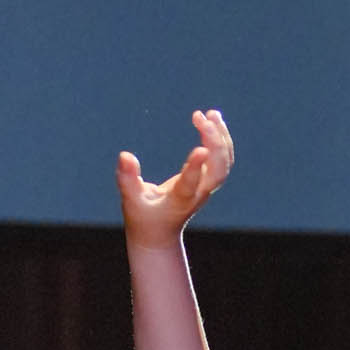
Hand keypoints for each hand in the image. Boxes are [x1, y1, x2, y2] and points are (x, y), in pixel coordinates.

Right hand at [116, 108, 233, 248]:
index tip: (200, 148)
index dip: (195, 168)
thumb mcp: (131, 200)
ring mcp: (205, 188)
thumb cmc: (143, 217)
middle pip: (217, 171)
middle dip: (214, 143)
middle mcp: (198, 194)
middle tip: (200, 117)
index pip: (190, 185)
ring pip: (224, 164)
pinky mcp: (207, 181)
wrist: (160, 235)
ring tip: (212, 114)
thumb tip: (125, 155)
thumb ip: (127, 179)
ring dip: (221, 138)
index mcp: (179, 201)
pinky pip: (222, 161)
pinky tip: (213, 120)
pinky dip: (222, 140)